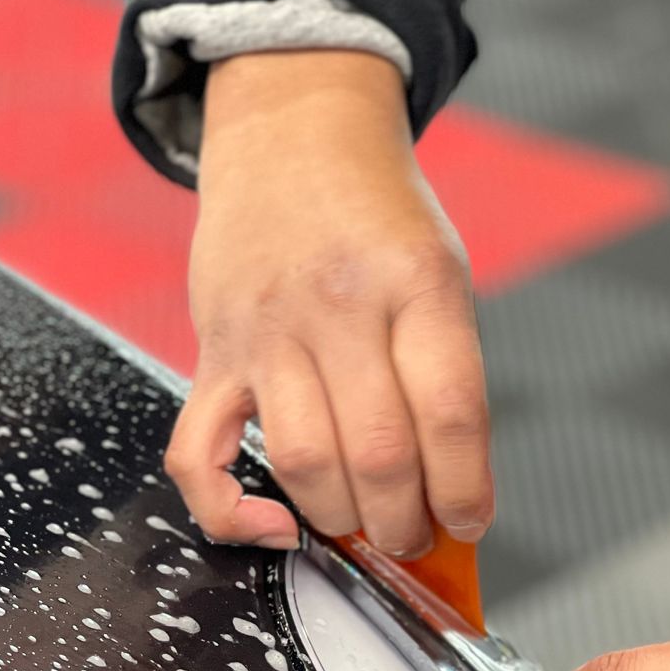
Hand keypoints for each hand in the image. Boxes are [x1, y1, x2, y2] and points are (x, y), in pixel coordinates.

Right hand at [168, 51, 490, 557]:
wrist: (293, 134)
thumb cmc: (377, 219)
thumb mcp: (439, 273)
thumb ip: (445, 374)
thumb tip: (452, 490)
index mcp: (416, 281)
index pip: (451, 412)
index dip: (465, 490)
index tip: (470, 521)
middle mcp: (338, 304)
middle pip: (379, 453)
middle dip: (405, 523)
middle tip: (415, 536)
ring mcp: (267, 331)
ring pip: (303, 462)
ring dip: (341, 521)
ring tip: (363, 527)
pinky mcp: (213, 354)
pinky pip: (199, 456)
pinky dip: (231, 513)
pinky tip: (273, 525)